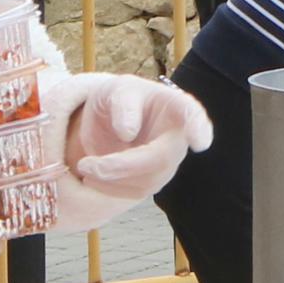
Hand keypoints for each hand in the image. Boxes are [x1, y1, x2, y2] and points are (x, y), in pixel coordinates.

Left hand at [53, 71, 211, 199]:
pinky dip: (110, 188)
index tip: (199, 141)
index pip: (192, 116)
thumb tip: (128, 133)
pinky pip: (136, 192)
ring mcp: (168, 161)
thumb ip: (122, 103)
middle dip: (123, 166)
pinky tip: (92, 178)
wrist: (112, 118)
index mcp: (176, 106)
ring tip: (84, 166)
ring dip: (111, 179)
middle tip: (86, 165)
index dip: (199, 128)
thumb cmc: (121, 97)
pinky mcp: (154, 180)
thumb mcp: (116, 90)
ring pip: (148, 181)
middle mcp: (179, 137)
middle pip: (161, 159)